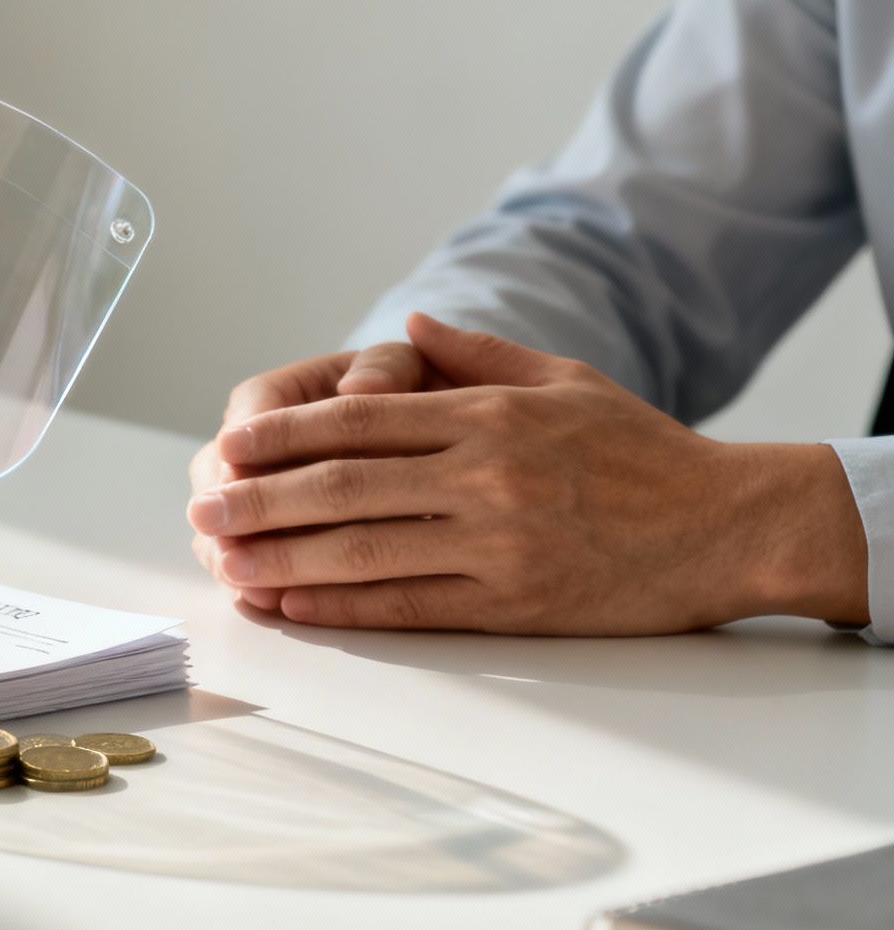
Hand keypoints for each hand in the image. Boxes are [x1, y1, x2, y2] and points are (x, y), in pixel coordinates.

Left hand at [190, 314, 867, 633]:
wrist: (726, 525)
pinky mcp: (510, 604)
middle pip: (344, 489)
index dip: (283, 436)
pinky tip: (291, 601)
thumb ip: (477, 353)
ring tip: (225, 560)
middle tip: (202, 508)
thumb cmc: (641, 450)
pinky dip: (340, 605)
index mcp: (486, 417)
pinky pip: (405, 606)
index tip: (227, 446)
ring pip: (362, 552)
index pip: (359, 422)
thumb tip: (411, 323)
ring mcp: (494, 544)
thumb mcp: (563, 379)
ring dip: (282, 557)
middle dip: (261, 500)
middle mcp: (482, 477)